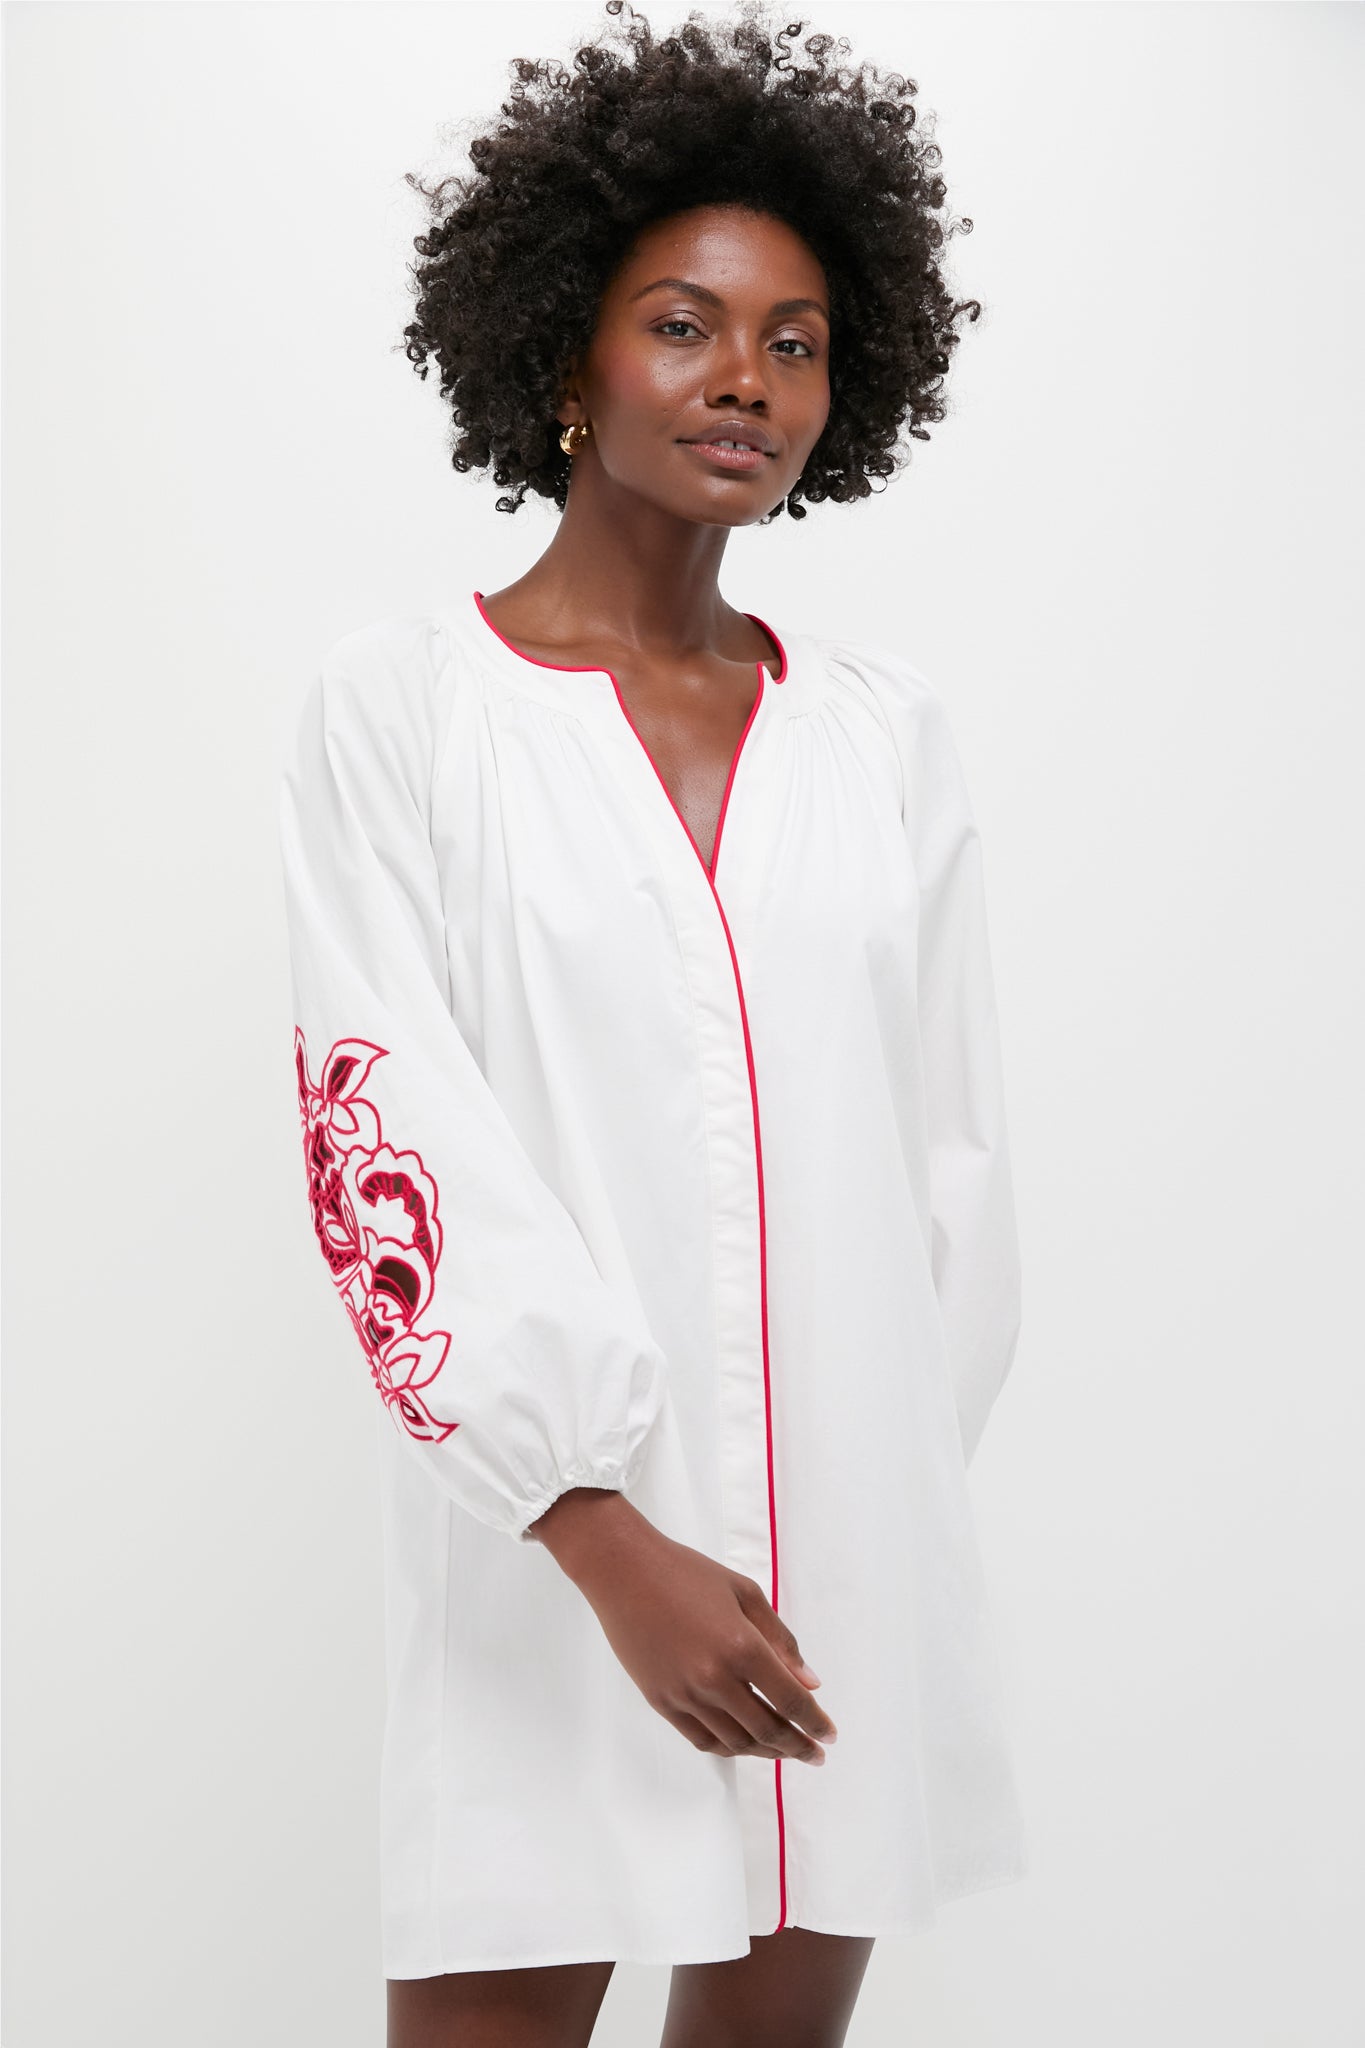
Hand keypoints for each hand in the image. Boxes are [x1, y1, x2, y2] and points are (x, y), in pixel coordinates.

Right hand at [528, 1488, 837, 1763]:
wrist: (625, 1572)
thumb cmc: (688, 1573)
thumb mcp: (745, 1593)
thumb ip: (781, 1640)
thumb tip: (810, 1683)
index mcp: (741, 1646)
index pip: (790, 1700)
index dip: (814, 1723)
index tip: (829, 1736)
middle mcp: (714, 1678)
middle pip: (767, 1729)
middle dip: (797, 1746)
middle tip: (815, 1755)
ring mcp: (684, 1694)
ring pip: (736, 1741)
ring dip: (766, 1752)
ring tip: (784, 1750)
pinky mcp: (661, 1701)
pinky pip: (702, 1739)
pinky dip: (729, 1748)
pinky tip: (744, 1744)